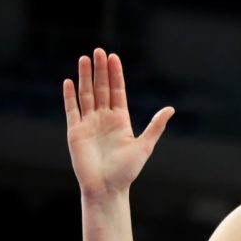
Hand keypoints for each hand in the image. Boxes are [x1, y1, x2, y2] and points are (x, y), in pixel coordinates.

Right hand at [63, 48, 173, 199]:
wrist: (107, 189)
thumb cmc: (126, 172)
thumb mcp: (144, 146)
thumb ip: (155, 126)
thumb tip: (171, 109)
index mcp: (120, 120)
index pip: (116, 91)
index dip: (115, 75)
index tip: (114, 57)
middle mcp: (103, 119)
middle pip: (101, 89)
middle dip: (100, 70)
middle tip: (99, 51)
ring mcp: (88, 124)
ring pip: (86, 95)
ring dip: (85, 77)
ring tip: (85, 59)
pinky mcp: (75, 132)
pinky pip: (71, 110)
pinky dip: (70, 96)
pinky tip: (69, 81)